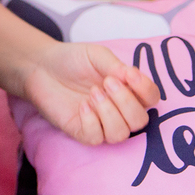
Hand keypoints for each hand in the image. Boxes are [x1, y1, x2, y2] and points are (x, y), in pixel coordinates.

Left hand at [22, 40, 160, 144]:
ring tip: (93, 93)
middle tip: (107, 82)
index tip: (129, 74)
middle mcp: (118, 110)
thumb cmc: (73, 60)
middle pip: (140, 121)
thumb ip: (116, 66)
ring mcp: (100, 123)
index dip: (145, 89)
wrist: (42, 65)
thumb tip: (133, 76)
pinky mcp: (81, 131)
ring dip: (109, 113)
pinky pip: (96, 138)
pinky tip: (82, 105)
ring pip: (120, 134)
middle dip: (126, 101)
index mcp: (128, 90)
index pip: (151, 98)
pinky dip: (92, 122)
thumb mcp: (97, 55)